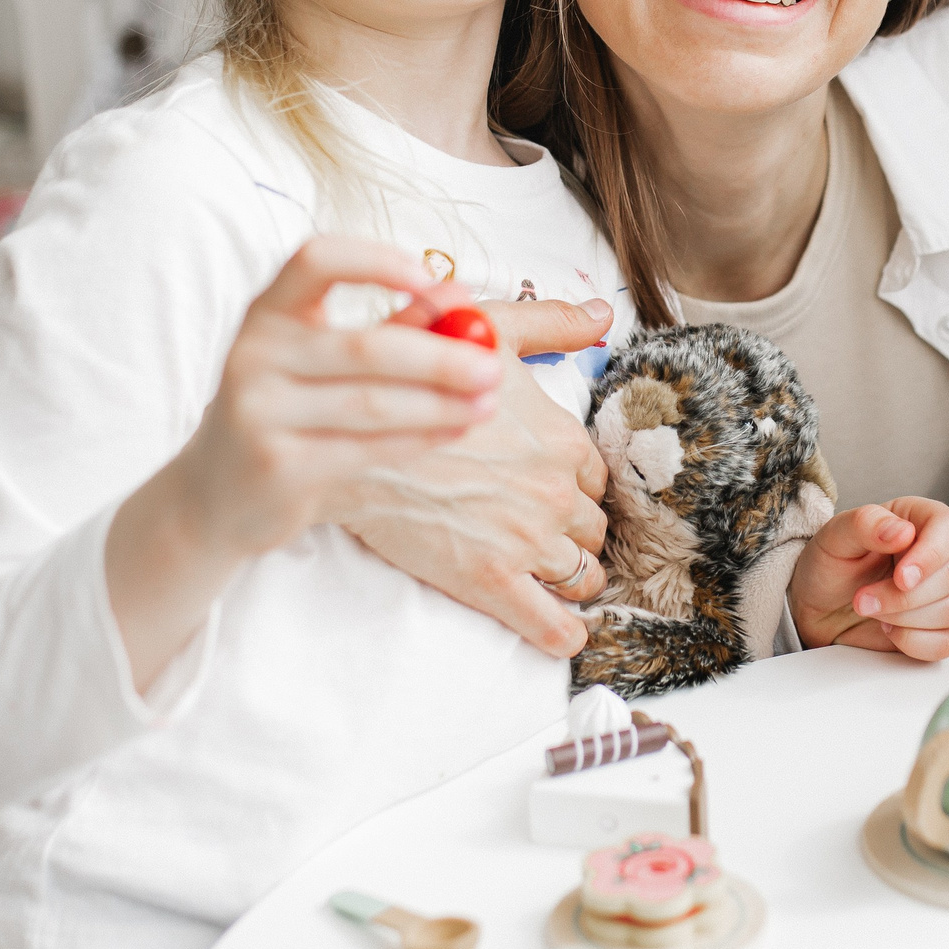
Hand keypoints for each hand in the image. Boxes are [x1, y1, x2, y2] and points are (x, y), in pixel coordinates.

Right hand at [107, 237, 500, 687]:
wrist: (216, 492)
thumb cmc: (288, 409)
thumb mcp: (323, 359)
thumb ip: (389, 325)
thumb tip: (459, 295)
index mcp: (267, 311)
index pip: (315, 260)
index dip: (377, 262)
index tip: (430, 278)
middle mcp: (254, 354)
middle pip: (365, 346)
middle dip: (441, 357)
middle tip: (492, 366)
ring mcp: (258, 412)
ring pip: (373, 404)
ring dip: (441, 403)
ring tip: (487, 401)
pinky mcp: (276, 465)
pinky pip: (366, 447)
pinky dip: (419, 437)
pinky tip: (454, 429)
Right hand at [344, 295, 615, 660]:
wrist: (346, 437)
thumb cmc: (414, 375)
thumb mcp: (486, 331)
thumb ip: (550, 323)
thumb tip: (602, 314)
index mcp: (559, 437)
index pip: (593, 477)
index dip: (573, 486)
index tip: (551, 491)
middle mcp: (554, 490)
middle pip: (590, 527)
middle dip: (572, 532)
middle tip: (540, 534)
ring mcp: (527, 539)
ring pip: (581, 574)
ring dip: (571, 578)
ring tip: (548, 578)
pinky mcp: (492, 583)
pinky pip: (551, 625)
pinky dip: (564, 633)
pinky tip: (562, 632)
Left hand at [791, 498, 948, 660]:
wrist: (816, 607)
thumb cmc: (828, 566)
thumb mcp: (834, 537)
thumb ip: (866, 524)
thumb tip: (902, 532)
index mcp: (917, 520)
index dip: (932, 554)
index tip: (901, 577)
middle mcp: (934, 555)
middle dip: (902, 596)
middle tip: (863, 597)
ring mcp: (938, 594)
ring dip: (903, 618)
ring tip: (870, 609)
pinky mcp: (934, 629)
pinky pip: (944, 643)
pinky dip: (913, 642)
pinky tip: (888, 630)